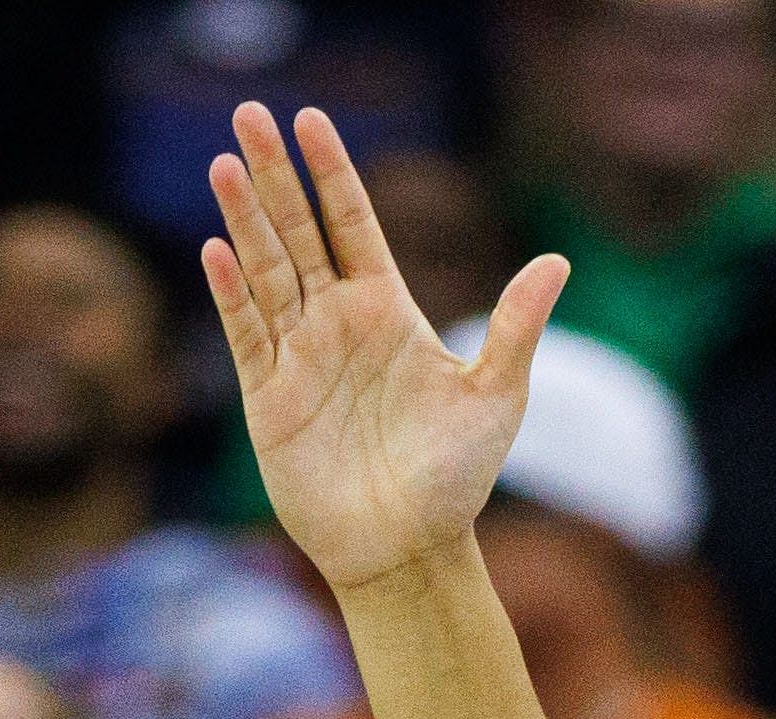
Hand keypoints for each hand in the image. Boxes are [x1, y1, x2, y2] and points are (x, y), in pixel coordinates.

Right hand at [205, 103, 568, 594]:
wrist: (408, 549)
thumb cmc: (457, 478)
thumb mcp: (497, 396)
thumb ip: (516, 326)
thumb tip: (557, 261)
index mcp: (388, 311)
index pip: (353, 224)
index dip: (332, 173)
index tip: (311, 120)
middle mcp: (338, 323)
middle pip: (298, 232)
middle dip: (274, 175)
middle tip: (248, 113)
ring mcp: (299, 356)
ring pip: (265, 271)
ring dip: (244, 218)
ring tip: (223, 163)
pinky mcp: (269, 397)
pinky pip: (246, 334)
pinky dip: (232, 293)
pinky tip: (218, 249)